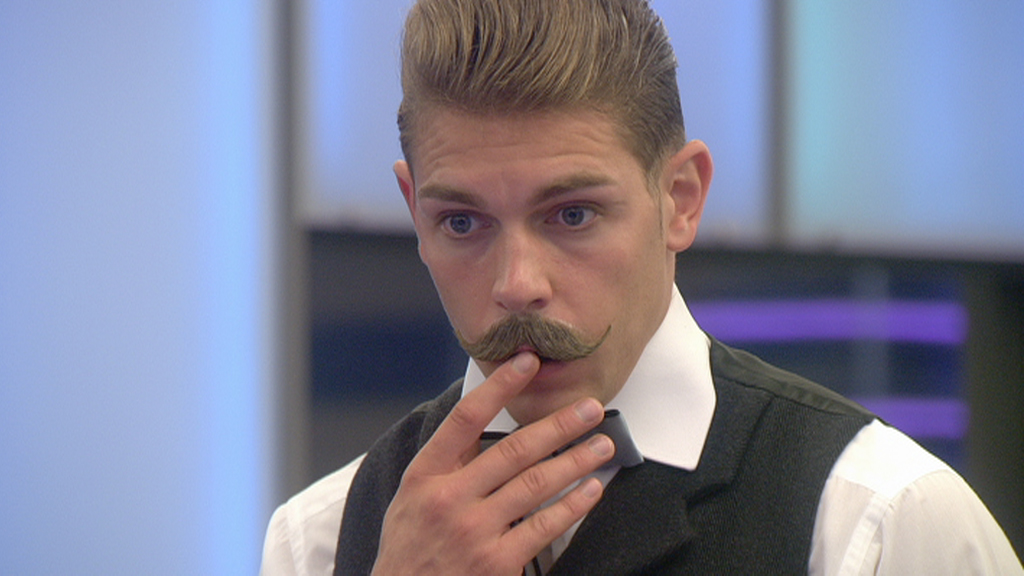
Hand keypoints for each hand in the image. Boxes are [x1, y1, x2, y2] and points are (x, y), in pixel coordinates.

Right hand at [371, 352, 614, 574]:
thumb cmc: (410, 547)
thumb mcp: (412, 496)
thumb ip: (448, 461)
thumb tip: (486, 416)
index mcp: (426, 475)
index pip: (465, 418)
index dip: (499, 386)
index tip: (527, 362)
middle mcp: (450, 499)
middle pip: (514, 449)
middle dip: (559, 424)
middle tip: (590, 408)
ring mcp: (474, 532)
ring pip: (536, 484)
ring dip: (575, 461)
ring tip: (601, 445)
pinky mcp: (497, 563)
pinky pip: (544, 526)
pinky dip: (572, 505)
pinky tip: (590, 490)